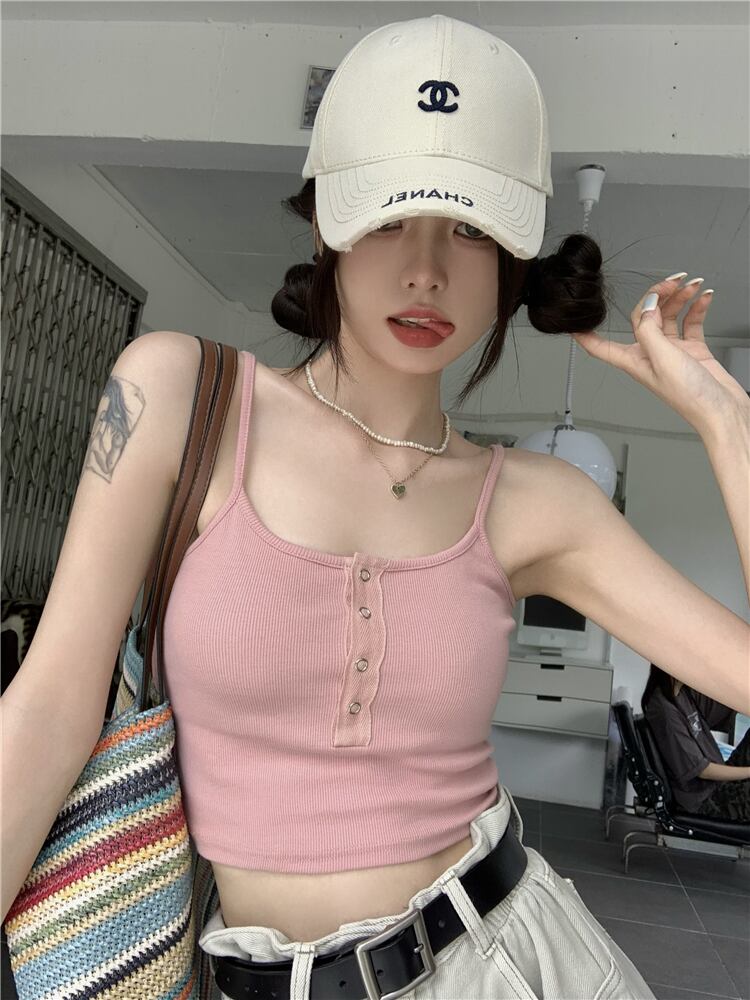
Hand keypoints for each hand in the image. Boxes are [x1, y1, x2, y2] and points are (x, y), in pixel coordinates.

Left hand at [570, 277, 748, 435]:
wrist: (722, 410)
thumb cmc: (690, 397)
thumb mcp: (662, 358)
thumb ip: (649, 330)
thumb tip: (646, 307)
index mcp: (634, 361)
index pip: (601, 347)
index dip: (586, 335)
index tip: (575, 322)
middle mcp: (650, 354)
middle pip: (644, 318)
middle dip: (657, 296)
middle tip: (671, 282)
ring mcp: (672, 351)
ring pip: (669, 316)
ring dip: (680, 298)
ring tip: (691, 285)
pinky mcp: (692, 349)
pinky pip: (691, 322)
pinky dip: (697, 308)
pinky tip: (703, 297)